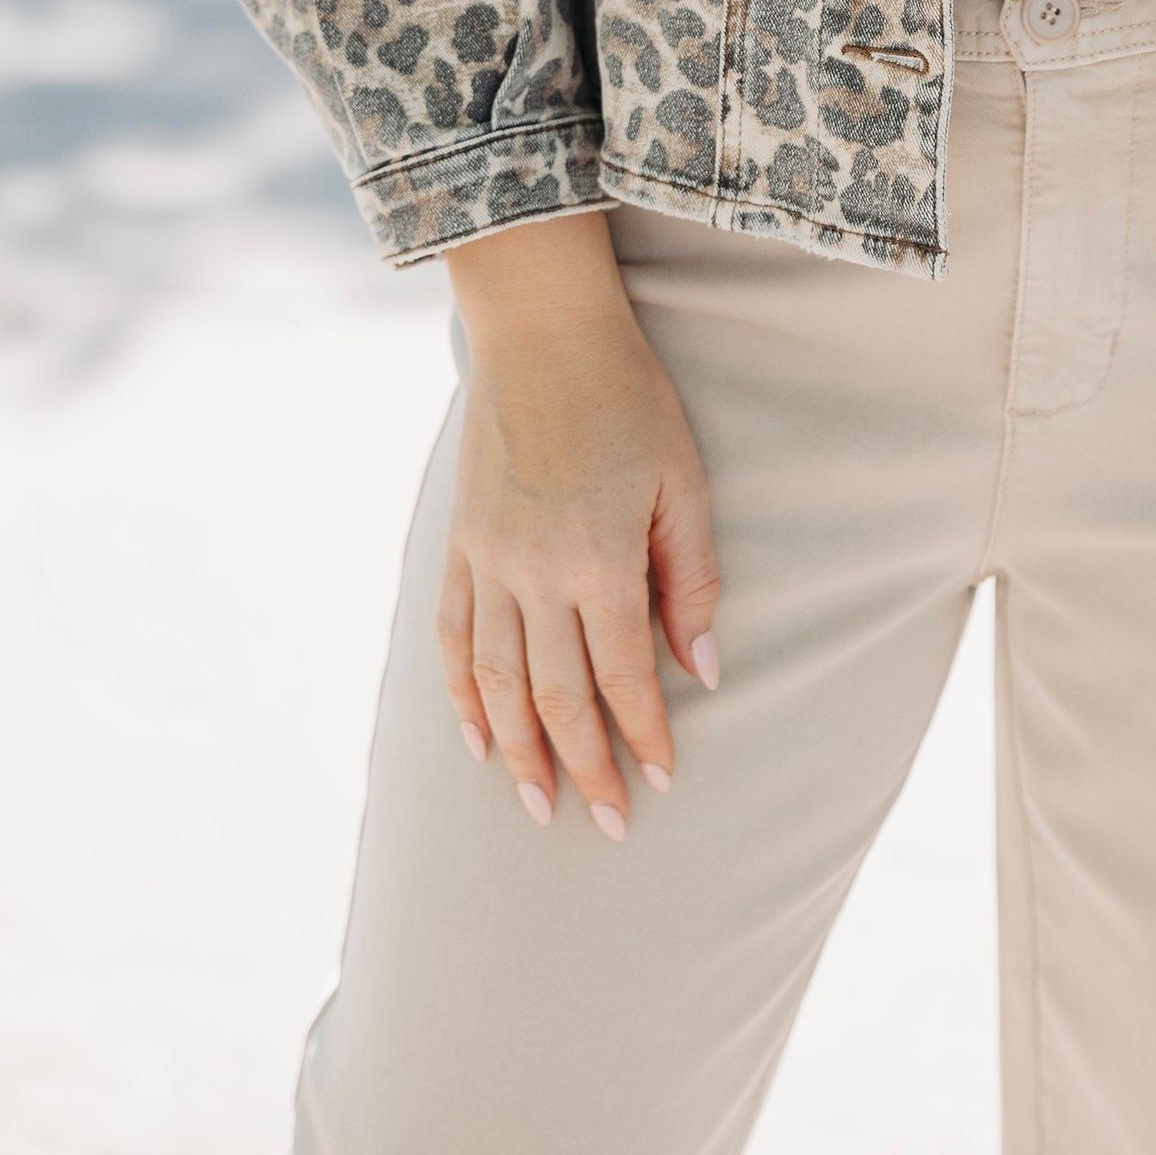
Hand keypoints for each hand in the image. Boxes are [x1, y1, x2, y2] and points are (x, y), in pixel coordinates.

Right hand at [438, 212, 720, 840]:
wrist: (541, 329)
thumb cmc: (628, 397)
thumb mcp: (682, 479)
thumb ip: (691, 577)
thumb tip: (703, 668)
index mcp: (599, 559)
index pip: (622, 677)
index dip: (643, 737)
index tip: (660, 784)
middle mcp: (535, 573)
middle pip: (556, 697)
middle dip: (582, 768)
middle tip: (603, 825)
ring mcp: (487, 560)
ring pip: (497, 682)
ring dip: (517, 751)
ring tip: (538, 804)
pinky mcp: (458, 543)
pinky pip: (452, 636)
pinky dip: (461, 693)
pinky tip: (475, 736)